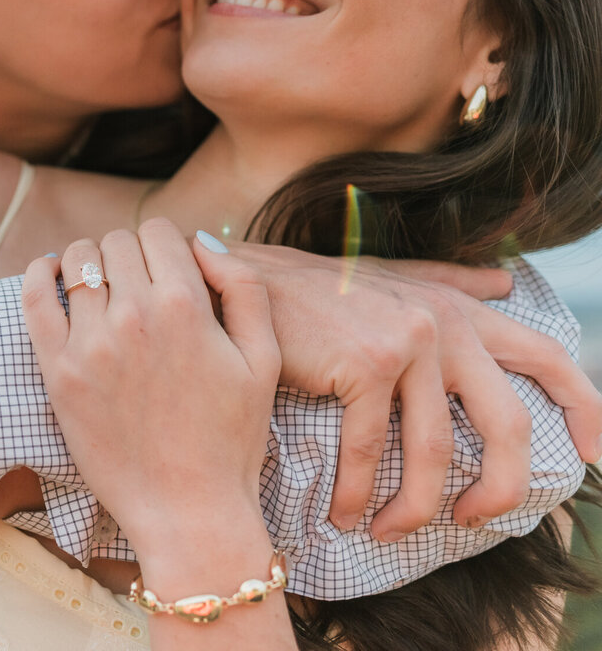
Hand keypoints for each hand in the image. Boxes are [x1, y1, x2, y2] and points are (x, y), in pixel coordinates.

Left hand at [22, 219, 281, 553]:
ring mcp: (91, 344)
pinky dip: (38, 274)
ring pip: (76, 261)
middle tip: (135, 283)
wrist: (189, 511)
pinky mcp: (59, 373)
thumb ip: (243, 287)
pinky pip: (34, 299)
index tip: (163, 267)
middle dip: (128, 254)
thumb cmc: (233, 438)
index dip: (163, 244)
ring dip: (89, 263)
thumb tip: (200, 239)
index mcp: (187, 306)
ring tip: (100, 286)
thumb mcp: (265, 358)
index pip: (158, 231)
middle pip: (116, 242)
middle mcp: (135, 317)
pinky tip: (50, 275)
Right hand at [218, 241, 601, 540]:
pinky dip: (359, 493)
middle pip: (509, 424)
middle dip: (500, 489)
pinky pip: (372, 451)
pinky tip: (346, 512)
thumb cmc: (310, 291)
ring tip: (389, 530)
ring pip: (435, 452)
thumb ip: (447, 279)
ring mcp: (408, 341)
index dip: (584, 408)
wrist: (240, 282)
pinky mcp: (366, 363)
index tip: (597, 454)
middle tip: (474, 522)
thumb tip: (504, 281)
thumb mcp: (388, 277)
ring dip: (415, 508)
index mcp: (457, 308)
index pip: (548, 355)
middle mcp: (444, 322)